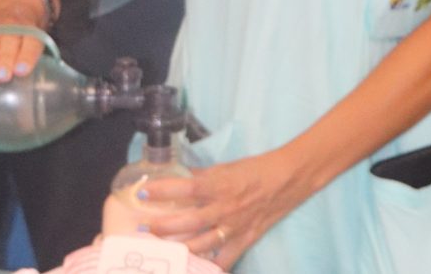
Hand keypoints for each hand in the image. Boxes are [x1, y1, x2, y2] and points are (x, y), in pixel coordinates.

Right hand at [0, 0, 48, 82]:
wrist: (18, 3)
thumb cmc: (24, 38)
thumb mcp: (34, 45)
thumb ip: (34, 63)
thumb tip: (34, 100)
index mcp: (30, 33)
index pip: (31, 44)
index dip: (26, 57)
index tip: (21, 71)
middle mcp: (13, 28)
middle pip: (9, 43)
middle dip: (4, 59)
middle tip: (1, 76)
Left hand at [139, 150, 304, 269]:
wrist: (288, 179)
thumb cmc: (255, 169)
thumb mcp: (226, 167)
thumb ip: (201, 175)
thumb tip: (178, 176)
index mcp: (219, 184)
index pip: (185, 186)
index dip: (162, 191)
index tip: (142, 193)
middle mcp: (224, 207)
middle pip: (189, 221)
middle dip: (164, 226)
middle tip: (143, 228)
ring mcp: (234, 226)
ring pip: (202, 242)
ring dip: (180, 247)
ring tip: (162, 249)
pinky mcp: (245, 239)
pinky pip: (226, 258)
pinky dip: (213, 266)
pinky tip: (197, 270)